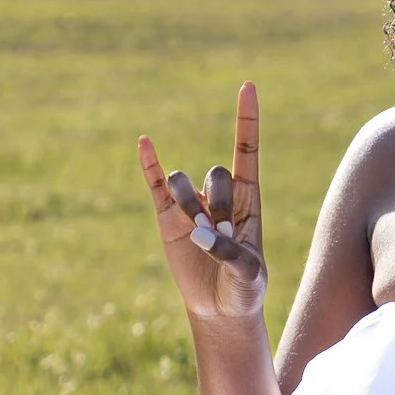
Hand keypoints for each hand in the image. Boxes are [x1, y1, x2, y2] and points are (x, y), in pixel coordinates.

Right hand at [139, 83, 266, 321]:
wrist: (220, 308)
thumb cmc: (244, 288)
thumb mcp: (248, 273)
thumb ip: (229, 252)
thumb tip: (199, 233)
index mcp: (249, 199)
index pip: (247, 149)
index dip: (246, 119)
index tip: (247, 86)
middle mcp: (220, 195)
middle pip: (216, 174)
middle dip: (218, 203)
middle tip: (221, 234)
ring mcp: (193, 205)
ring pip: (185, 183)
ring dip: (190, 206)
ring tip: (198, 235)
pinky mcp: (168, 218)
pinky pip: (157, 186)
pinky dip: (150, 165)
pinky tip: (145, 143)